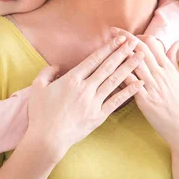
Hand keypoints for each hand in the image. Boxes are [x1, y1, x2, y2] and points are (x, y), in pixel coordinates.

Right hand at [27, 35, 144, 162]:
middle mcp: (85, 88)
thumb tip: (57, 66)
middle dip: (122, 53)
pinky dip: (129, 92)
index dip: (108, 48)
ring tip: (140, 57)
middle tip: (134, 42)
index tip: (119, 39)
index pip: (94, 59)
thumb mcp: (37, 88)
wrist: (47, 139)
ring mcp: (93, 102)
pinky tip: (139, 83)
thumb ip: (47, 72)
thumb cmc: (40, 114)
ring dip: (129, 67)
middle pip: (107, 67)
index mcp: (71, 79)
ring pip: (114, 81)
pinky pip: (116, 101)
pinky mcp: (99, 116)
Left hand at [111, 28, 178, 149]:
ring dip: (120, 54)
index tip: (126, 34)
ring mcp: (153, 87)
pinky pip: (131, 84)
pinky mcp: (146, 100)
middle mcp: (160, 74)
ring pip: (134, 65)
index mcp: (168, 68)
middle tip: (112, 31)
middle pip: (141, 50)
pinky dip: (121, 76)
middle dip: (125, 38)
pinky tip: (109, 71)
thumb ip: (173, 60)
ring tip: (106, 47)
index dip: (137, 36)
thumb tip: (175, 42)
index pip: (152, 44)